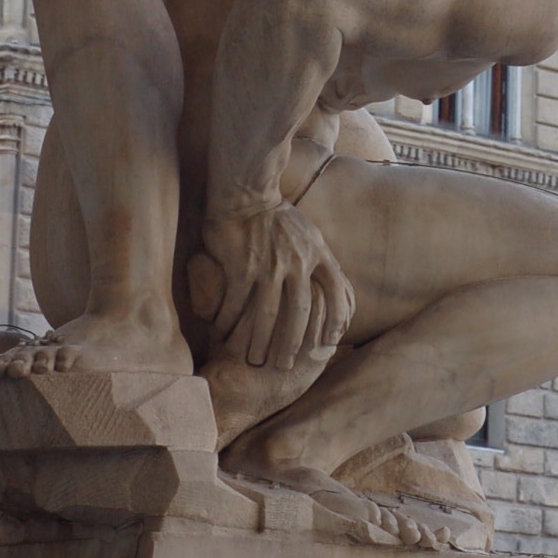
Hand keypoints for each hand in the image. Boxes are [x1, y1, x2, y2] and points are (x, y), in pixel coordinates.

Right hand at [194, 201, 353, 372]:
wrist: (246, 192)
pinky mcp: (243, 266)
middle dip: (293, 343)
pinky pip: (236, 302)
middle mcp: (297, 261)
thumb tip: (332, 283)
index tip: (332, 340)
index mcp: (317, 252)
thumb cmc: (277, 214)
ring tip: (253, 360)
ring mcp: (269, 265)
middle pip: (300, 312)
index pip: (336, 290)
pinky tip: (221, 333)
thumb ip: (320, 257)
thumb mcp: (309, 232)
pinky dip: (228, 320)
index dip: (337, 317)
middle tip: (285, 365)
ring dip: (258, 341)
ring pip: (267, 314)